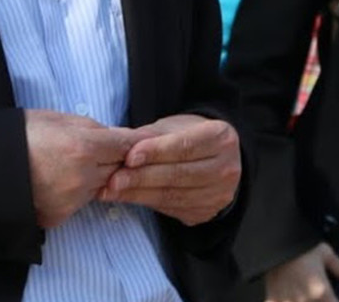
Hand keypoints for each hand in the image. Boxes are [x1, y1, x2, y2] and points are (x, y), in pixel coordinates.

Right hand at [25, 109, 137, 228]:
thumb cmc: (19, 134)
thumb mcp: (56, 118)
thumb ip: (90, 127)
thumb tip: (113, 135)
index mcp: (83, 147)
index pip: (126, 145)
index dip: (132, 141)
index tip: (134, 141)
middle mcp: (82, 177)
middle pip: (118, 168)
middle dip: (114, 158)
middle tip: (101, 150)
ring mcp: (72, 200)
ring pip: (101, 187)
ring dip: (96, 176)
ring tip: (72, 163)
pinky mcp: (59, 216)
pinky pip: (80, 203)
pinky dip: (76, 193)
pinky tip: (59, 180)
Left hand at [97, 113, 241, 225]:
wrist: (211, 158)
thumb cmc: (188, 136)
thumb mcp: (173, 126)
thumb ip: (150, 135)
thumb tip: (119, 143)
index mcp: (222, 138)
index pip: (185, 147)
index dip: (155, 152)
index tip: (129, 157)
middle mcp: (226, 168)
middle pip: (178, 174)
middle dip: (142, 178)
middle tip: (113, 180)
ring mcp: (219, 194)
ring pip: (173, 196)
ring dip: (138, 194)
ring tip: (111, 191)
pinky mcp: (206, 212)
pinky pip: (172, 208)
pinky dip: (146, 203)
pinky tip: (127, 198)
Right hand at [264, 242, 338, 301]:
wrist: (273, 241)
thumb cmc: (301, 246)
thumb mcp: (323, 252)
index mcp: (321, 290)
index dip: (335, 301)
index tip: (334, 297)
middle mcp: (306, 300)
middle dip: (321, 301)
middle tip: (318, 295)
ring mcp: (288, 301)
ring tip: (304, 296)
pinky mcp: (273, 300)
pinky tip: (287, 298)